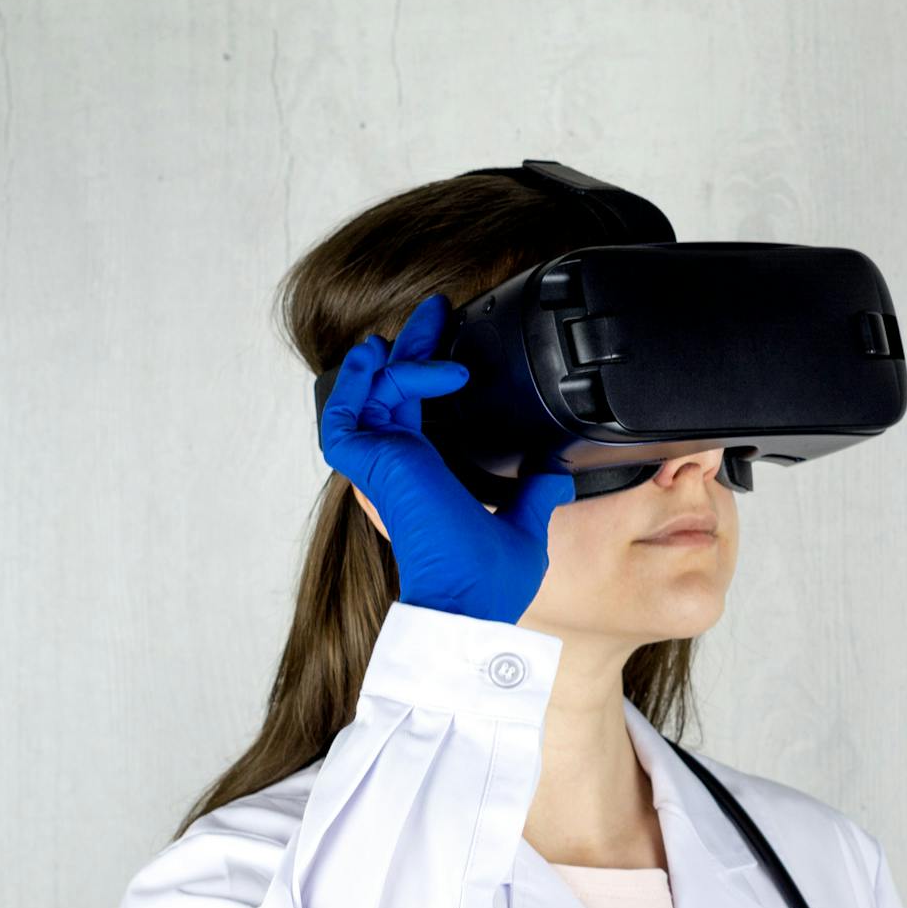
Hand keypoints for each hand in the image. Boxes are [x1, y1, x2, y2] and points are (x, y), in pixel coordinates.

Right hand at [318, 294, 576, 623]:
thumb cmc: (487, 580)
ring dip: (397, 353)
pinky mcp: (368, 464)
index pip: (413, 410)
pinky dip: (370, 380)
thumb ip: (534, 493)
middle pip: (389, 388)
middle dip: (410, 343)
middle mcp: (397, 465)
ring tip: (427, 324)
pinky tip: (398, 362)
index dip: (424, 371)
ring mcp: (379, 463)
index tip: (450, 341)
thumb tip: (556, 471)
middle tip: (436, 308)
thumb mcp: (523, 522)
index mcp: (424, 475)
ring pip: (368, 389)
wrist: (471, 600)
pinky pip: (350, 408)